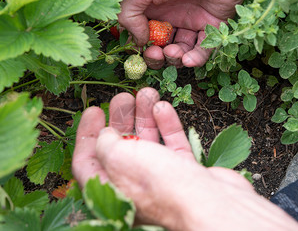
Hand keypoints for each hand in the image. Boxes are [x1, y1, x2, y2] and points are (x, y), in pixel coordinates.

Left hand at [72, 88, 297, 229]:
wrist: (211, 203)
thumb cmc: (160, 185)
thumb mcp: (119, 157)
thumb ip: (105, 143)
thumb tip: (106, 136)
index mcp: (110, 189)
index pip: (88, 162)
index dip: (86, 135)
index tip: (93, 111)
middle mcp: (134, 186)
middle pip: (120, 148)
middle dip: (120, 120)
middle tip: (122, 98)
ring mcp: (161, 179)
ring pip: (148, 143)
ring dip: (145, 116)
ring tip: (146, 93)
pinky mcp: (184, 173)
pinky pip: (172, 145)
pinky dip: (167, 125)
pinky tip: (163, 107)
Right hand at [118, 0, 281, 68]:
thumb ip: (128, 15)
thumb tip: (135, 41)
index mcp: (154, 5)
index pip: (142, 32)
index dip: (139, 44)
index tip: (138, 50)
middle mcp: (173, 14)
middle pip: (160, 45)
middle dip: (155, 55)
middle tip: (155, 53)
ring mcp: (193, 22)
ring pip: (180, 50)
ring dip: (173, 58)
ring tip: (171, 53)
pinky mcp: (214, 27)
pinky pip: (203, 50)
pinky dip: (195, 59)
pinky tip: (187, 59)